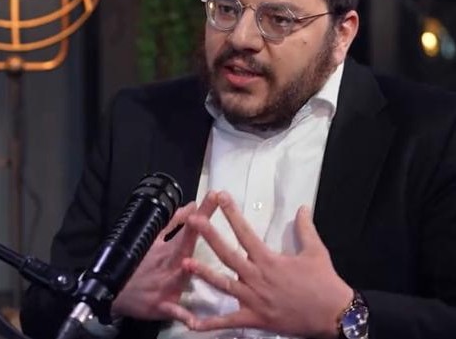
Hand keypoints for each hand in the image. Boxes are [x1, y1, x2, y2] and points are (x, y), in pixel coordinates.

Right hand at [110, 192, 218, 321]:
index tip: (214, 194)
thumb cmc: (139, 265)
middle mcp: (169, 263)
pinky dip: (184, 315)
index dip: (201, 212)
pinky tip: (195, 322)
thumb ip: (174, 225)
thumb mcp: (153, 242)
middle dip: (200, 226)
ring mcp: (166, 284)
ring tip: (198, 261)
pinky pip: (175, 311)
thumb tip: (191, 206)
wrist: (116, 291)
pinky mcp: (162, 306)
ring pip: (181, 274)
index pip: (188, 228)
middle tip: (212, 206)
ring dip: (189, 267)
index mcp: (169, 250)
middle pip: (187, 244)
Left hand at [183, 191, 352, 338]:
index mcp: (269, 260)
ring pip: (224, 285)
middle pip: (228, 254)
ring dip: (204, 274)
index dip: (231, 213)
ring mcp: (254, 299)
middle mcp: (257, 277)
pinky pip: (228, 322)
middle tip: (194, 220)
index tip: (220, 197)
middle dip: (210, 236)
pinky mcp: (255, 319)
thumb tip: (303, 207)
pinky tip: (191, 323)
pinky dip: (210, 324)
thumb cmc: (325, 282)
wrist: (335, 315)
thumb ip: (305, 228)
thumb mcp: (316, 251)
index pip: (245, 232)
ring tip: (185, 262)